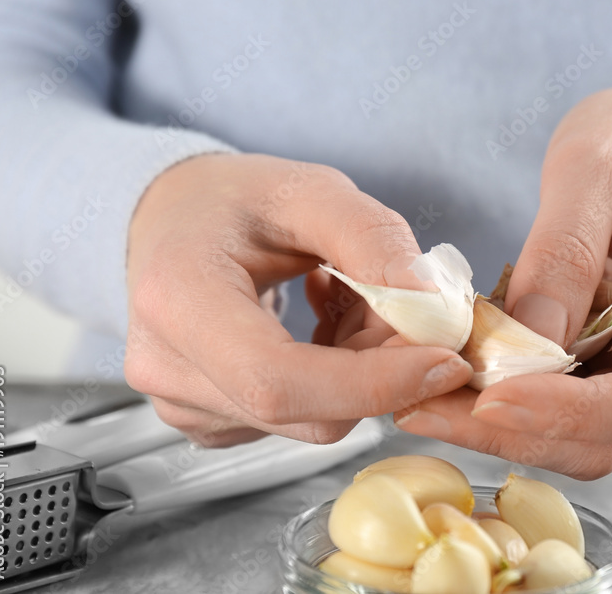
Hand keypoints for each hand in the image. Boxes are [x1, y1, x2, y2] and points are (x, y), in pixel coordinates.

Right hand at [125, 154, 472, 446]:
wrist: (172, 219)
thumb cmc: (232, 199)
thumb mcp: (309, 189)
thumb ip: (373, 238)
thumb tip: (431, 307)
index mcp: (178, 299)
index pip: (278, 379)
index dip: (372, 382)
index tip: (444, 359)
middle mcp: (167, 367)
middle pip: (309, 411)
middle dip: (381, 367)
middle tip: (397, 303)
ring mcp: (183, 403)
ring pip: (314, 420)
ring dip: (361, 370)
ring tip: (345, 298)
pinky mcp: (208, 421)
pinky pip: (299, 420)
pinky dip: (338, 380)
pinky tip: (323, 327)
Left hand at [394, 71, 611, 478]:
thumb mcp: (592, 168)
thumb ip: (563, 253)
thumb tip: (523, 346)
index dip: (573, 414)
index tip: (490, 396)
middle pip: (610, 437)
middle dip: (518, 433)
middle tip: (423, 407)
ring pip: (582, 436)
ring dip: (504, 430)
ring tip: (425, 399)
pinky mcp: (607, 353)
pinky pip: (562, 402)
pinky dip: (507, 403)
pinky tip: (452, 376)